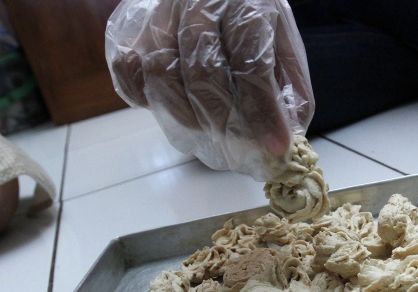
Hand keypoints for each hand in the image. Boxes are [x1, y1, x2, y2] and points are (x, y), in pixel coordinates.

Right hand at [105, 0, 313, 179]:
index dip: (263, 113)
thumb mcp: (283, 45)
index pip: (251, 64)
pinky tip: (173, 109)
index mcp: (244, 5)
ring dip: (185, 117)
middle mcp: (196, 2)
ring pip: (161, 75)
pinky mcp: (128, 28)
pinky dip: (147, 101)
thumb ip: (289, 89)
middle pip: (203, 74)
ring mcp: (158, 14)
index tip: (275, 147)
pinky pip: (127, 72)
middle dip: (223, 123)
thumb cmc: (250, 24)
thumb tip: (282, 141)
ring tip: (206, 135)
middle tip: (237, 150)